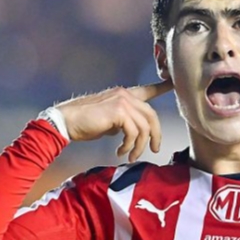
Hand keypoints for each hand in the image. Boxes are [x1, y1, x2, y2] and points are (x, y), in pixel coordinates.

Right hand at [56, 81, 172, 161]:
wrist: (66, 121)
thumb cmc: (84, 123)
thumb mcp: (109, 120)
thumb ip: (124, 121)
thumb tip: (133, 132)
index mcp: (123, 94)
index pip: (147, 90)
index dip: (162, 88)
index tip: (173, 84)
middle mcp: (125, 94)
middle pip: (152, 115)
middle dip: (155, 135)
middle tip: (154, 149)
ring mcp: (122, 101)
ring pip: (144, 127)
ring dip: (140, 146)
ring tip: (131, 156)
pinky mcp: (118, 111)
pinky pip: (134, 133)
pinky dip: (129, 146)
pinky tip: (121, 152)